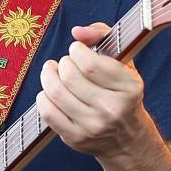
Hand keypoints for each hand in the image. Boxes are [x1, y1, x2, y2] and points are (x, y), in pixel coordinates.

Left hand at [37, 22, 148, 159]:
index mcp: (128, 88)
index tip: (76, 50)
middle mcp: (112, 109)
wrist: (127, 138)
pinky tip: (49, 92)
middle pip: (70, 77)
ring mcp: (93, 126)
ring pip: (55, 93)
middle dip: (63, 63)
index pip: (90, 64)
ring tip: (52, 72)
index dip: (76, 51)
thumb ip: (103, 36)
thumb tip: (77, 32)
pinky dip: (43, 97)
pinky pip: (47, 112)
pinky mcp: (76, 138)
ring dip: (48, 76)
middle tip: (66, 64)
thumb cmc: (122, 93)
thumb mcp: (124, 63)